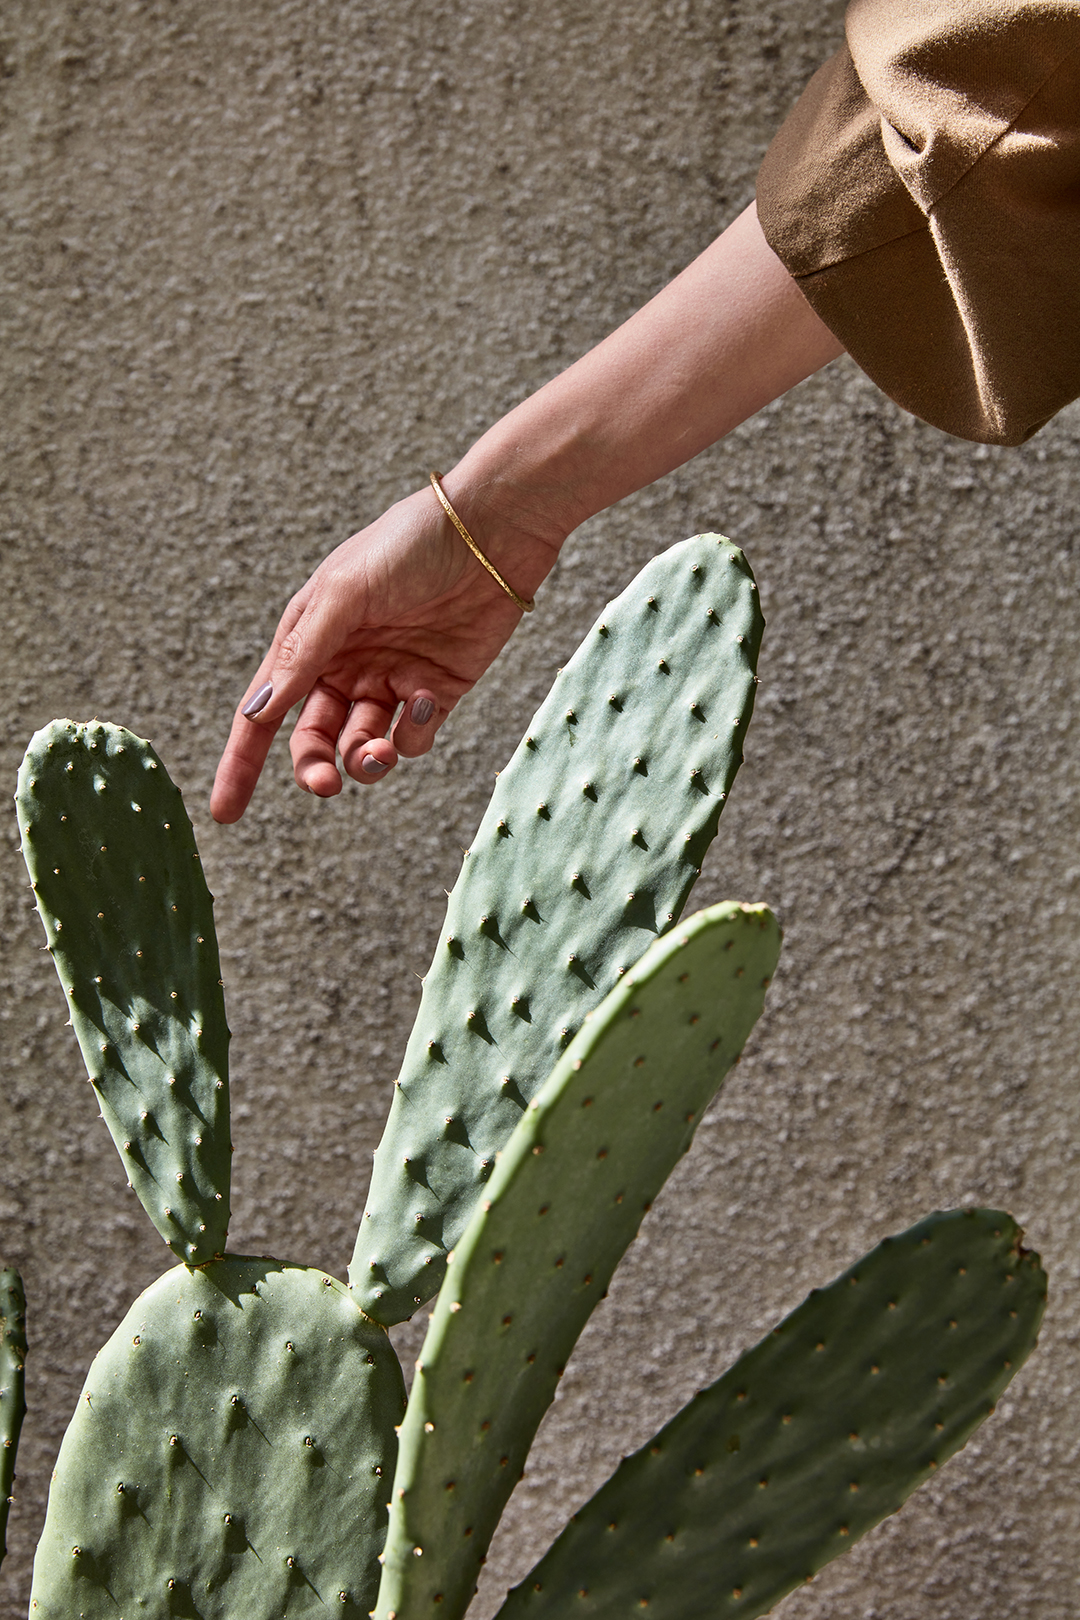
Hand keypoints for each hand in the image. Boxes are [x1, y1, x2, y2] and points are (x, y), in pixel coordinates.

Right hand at [210, 482, 559, 822]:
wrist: (490, 531)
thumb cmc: (407, 546)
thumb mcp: (344, 593)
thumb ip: (303, 654)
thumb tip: (257, 712)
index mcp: (309, 640)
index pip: (265, 710)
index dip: (242, 762)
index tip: (225, 813)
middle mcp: (346, 665)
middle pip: (315, 740)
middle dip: (315, 769)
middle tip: (326, 785)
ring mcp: (391, 680)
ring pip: (363, 746)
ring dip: (366, 759)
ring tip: (378, 750)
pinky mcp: (437, 691)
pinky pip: (412, 736)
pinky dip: (412, 733)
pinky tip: (422, 699)